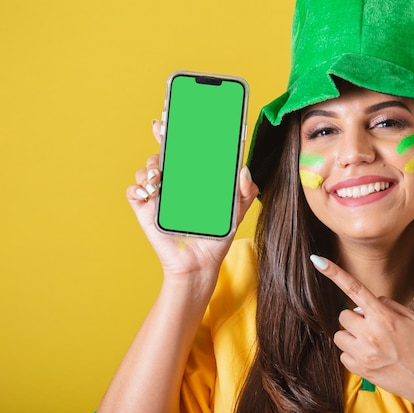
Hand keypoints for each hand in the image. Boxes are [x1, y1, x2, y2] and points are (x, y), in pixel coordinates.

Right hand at [126, 120, 258, 281]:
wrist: (201, 263)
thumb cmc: (216, 234)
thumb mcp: (236, 210)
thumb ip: (245, 190)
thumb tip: (244, 170)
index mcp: (195, 176)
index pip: (186, 147)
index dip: (181, 128)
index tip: (180, 113)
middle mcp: (174, 180)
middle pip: (164, 151)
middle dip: (161, 135)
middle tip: (163, 127)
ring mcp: (158, 194)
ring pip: (147, 168)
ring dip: (151, 165)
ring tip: (161, 174)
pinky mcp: (144, 209)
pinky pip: (134, 192)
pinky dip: (138, 187)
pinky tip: (150, 191)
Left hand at [309, 255, 413, 407]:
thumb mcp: (413, 318)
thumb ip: (388, 305)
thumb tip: (370, 301)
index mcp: (383, 317)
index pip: (355, 289)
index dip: (334, 274)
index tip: (318, 261)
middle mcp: (370, 334)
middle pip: (343, 315)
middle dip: (355, 318)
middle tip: (373, 327)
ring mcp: (363, 354)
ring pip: (339, 335)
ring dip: (352, 336)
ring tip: (372, 344)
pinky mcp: (360, 370)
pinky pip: (343, 355)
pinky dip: (353, 354)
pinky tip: (372, 357)